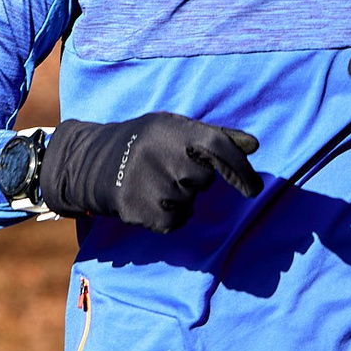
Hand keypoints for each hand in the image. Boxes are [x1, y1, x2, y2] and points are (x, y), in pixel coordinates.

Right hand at [38, 113, 262, 233]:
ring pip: (188, 203)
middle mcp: (161, 155)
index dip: (239, 169)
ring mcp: (149, 184)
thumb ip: (217, 137)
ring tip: (154, 181)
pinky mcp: (139, 210)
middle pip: (203, 180)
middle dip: (194, 178)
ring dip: (180, 198)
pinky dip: (169, 216)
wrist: (95, 161)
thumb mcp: (177, 129)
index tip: (254, 189)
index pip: (217, 147)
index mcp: (173, 130)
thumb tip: (255, 145)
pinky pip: (175, 222)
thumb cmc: (148, 142)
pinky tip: (151, 199)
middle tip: (169, 167)